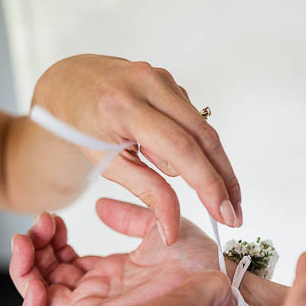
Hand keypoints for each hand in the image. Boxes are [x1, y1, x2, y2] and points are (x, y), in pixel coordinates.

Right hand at [11, 199, 218, 305]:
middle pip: (47, 278)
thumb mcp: (162, 226)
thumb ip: (131, 217)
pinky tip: (36, 279)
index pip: (66, 261)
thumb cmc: (199, 263)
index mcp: (112, 275)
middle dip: (33, 250)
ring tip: (27, 240)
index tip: (51, 218)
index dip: (52, 240)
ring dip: (24, 271)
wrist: (210, 285)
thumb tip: (100, 206)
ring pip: (40, 300)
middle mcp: (97, 295)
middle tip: (37, 224)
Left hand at [30, 54, 238, 242]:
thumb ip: (146, 191)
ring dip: (204, 163)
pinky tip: (166, 149)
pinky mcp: (172, 80)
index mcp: (124, 108)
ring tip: (186, 178)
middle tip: (234, 212)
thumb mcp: (106, 164)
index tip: (224, 213)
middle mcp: (148, 85)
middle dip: (224, 179)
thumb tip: (172, 227)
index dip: (208, 183)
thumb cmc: (81, 125)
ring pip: (202, 130)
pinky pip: (192, 121)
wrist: (71, 82)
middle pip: (204, 137)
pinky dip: (188, 143)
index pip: (180, 148)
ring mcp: (163, 78)